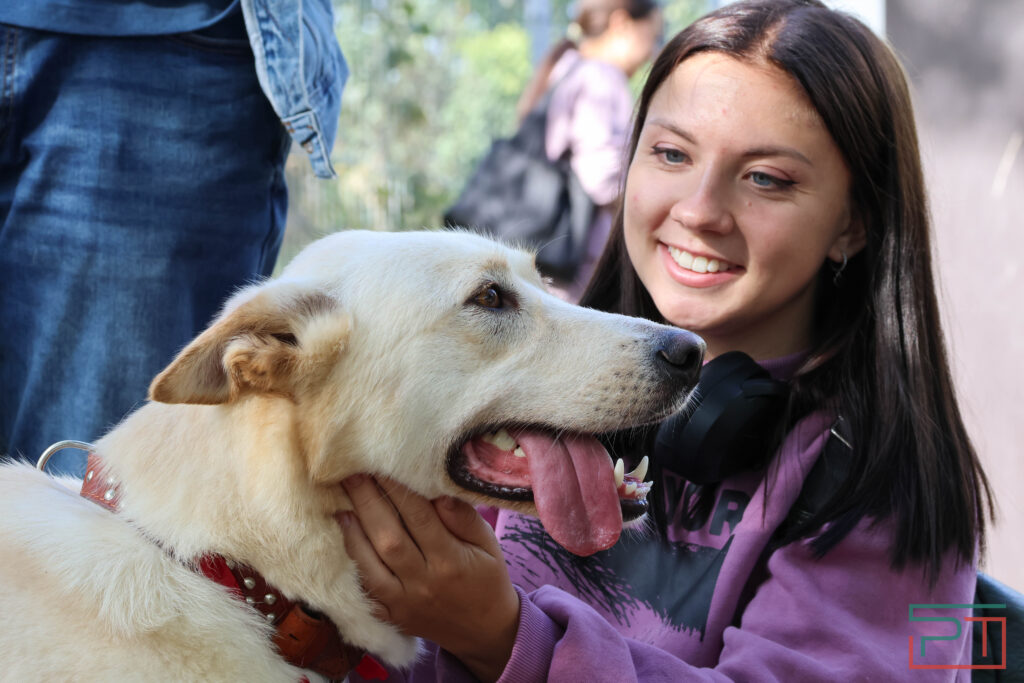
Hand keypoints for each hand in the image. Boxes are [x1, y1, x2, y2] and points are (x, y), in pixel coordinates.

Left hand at [338, 476, 519, 681]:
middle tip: (352, 473)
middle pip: (389, 538)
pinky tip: (345, 534)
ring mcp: (405, 603)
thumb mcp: (489, 545)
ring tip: (342, 500)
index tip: (383, 464)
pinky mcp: (392, 616)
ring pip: (371, 564)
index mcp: (452, 561)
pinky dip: (353, 561)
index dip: (398, 489)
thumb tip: (439, 490)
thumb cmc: (488, 578)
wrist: (485, 631)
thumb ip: (465, 518)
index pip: (420, 518)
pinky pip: (366, 589)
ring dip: (354, 531)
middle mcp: (424, 582)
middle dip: (368, 502)